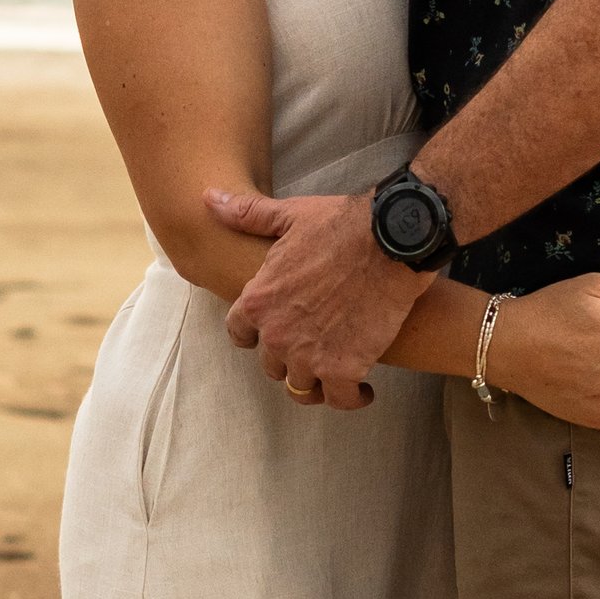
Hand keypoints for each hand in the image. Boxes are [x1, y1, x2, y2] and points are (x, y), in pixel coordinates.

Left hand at [204, 185, 427, 406]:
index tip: (272, 332)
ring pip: (302, 387)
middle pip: (271, 365)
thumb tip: (207, 199)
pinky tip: (363, 389)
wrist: (391, 241)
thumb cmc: (341, 225)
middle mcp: (276, 335)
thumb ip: (246, 216)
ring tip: (334, 373)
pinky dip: (352, 397)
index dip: (255, 334)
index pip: (239, 334)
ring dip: (317, 381)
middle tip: (313, 347)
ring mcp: (309, 356)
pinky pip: (340, 399)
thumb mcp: (288, 215)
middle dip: (289, 357)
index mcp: (258, 301)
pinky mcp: (344, 369)